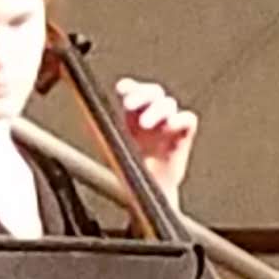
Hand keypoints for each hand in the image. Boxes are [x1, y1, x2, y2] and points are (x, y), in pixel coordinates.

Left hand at [117, 77, 196, 195]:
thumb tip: (91, 120)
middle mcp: (153, 114)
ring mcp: (169, 123)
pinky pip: (188, 119)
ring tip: (145, 124)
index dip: (129, 87)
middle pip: (153, 92)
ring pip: (168, 104)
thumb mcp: (114, 151)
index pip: (134, 91)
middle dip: (141, 94)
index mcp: (134, 114)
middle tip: (128, 104)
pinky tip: (170, 125)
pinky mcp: (184, 134)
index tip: (122, 89)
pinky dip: (180, 119)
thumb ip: (106, 134)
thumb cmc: (132, 171)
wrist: (151, 191)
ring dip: (156, 110)